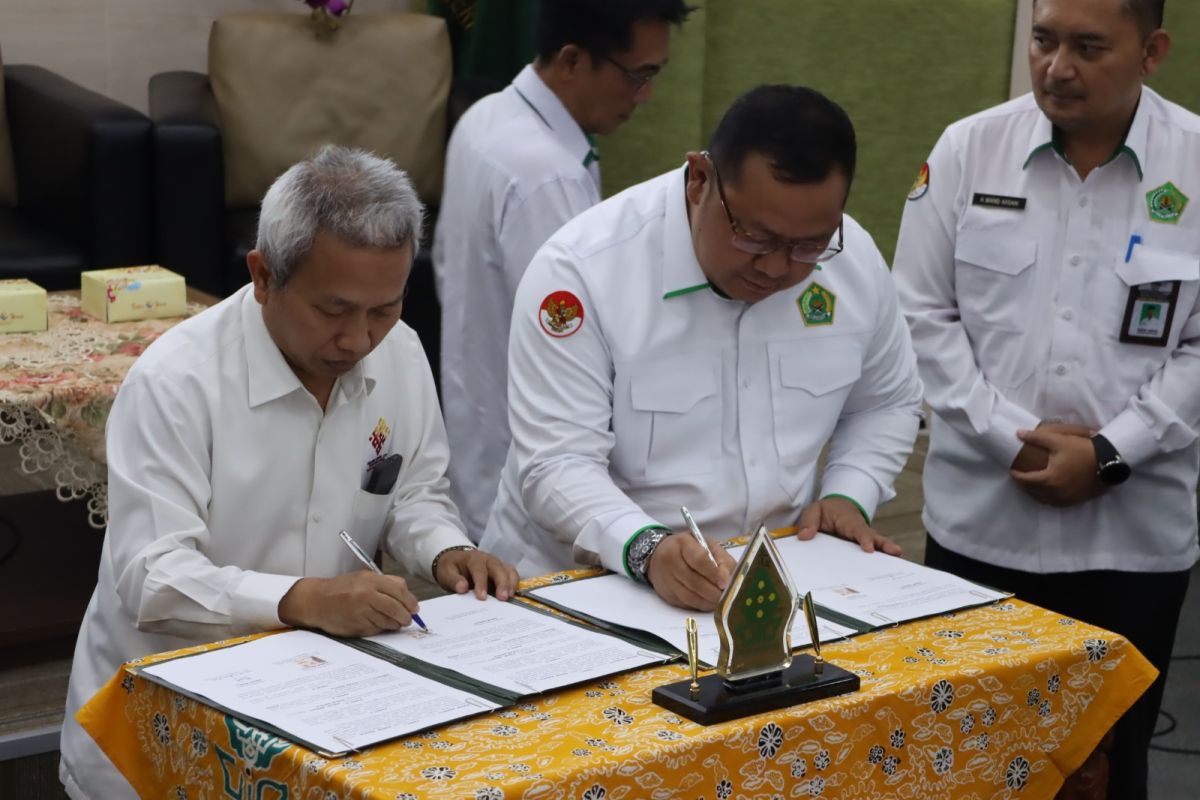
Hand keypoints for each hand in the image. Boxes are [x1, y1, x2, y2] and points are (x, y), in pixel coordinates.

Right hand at [278, 571, 419, 636]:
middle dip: (406, 616)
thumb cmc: (342, 589)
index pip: (399, 591)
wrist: (316, 601)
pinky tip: (378, 625)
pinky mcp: (356, 625)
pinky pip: (376, 629)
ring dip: (394, 624)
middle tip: (408, 620)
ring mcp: (361, 611)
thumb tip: (408, 597)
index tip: (415, 608)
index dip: (410, 601)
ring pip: (388, 621)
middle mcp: (366, 594)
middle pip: (396, 608)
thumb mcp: (363, 578)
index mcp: (370, 580)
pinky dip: (381, 628)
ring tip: (394, 622)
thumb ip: (386, 583)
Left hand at [434, 548, 519, 600]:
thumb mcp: (447, 572)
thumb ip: (454, 580)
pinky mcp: (503, 570)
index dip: (481, 583)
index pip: (479, 570)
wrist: (457, 560)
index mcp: (473, 558)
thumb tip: (462, 588)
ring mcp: (497, 564)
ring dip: (510, 584)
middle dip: (501, 583)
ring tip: (509, 598)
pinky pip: (512, 574)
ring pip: (508, 570)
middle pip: (498, 569)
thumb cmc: (452, 567)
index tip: (481, 597)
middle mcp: (488, 559)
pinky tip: (511, 596)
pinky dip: (514, 584)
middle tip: (502, 598)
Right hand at [646, 532, 735, 610]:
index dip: (714, 573)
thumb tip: (728, 580)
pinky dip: (700, 605)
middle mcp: (671, 560)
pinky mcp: (666, 594)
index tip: (725, 583)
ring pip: (689, 596)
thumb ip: (722, 560)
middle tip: (726, 596)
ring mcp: (666, 579)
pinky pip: (685, 603)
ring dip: (708, 601)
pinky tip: (708, 602)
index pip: (699, 560)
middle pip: (694, 581)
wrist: (659, 554)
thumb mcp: (707, 545)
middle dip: (713, 592)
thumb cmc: (690, 549)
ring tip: (720, 601)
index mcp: (683, 544)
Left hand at [797, 497, 901, 555]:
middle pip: (874, 538)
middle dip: (884, 545)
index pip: (857, 529)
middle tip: (896, 552)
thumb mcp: (814, 511)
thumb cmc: (826, 512)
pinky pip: (872, 556)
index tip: (869, 548)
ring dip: (887, 553)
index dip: (864, 538)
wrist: (836, 509)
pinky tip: (888, 573)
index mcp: (848, 522)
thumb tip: (804, 537)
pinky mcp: (862, 549)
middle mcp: (859, 531)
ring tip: (899, 560)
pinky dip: (880, 562)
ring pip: (877, 546)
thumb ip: (808, 522)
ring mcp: (863, 541)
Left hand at [1011, 427, 1104, 506]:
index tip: (1012, 470)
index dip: (1016, 475)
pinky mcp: (1076, 500)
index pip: (1025, 480)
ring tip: (1031, 484)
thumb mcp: (1058, 441)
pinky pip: (1056, 503)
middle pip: (1032, 492)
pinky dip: (1047, 498)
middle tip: (1019, 477)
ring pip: (1044, 500)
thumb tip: (1018, 433)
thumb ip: (1036, 438)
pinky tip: (1047, 490)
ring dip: (1034, 493)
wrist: (1110, 461)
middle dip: (1023, 485)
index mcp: (1049, 479)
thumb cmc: (1083, 450)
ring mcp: (1067, 499)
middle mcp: (1056, 493)